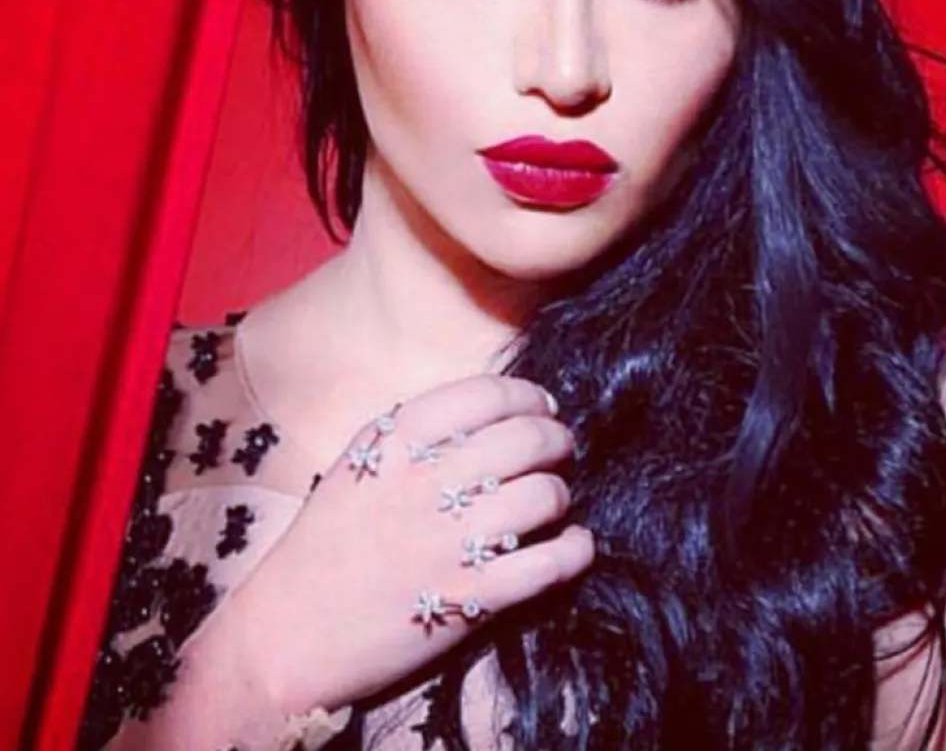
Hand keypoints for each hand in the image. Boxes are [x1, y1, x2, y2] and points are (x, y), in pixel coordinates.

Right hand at [222, 374, 593, 715]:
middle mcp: (425, 482)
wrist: (289, 633)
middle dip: (557, 441)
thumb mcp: (358, 464)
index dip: (529, 396)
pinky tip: (574, 545)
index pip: (488, 394)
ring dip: (560, 495)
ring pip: (545, 496)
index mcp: (395, 442)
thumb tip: (493, 406)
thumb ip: (415, 431)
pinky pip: (551, 563)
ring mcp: (450, 541)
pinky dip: (575, 550)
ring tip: (553, 501)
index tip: (542, 407)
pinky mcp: (471, 597)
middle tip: (560, 450)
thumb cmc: (326, 544)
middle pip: (528, 439)